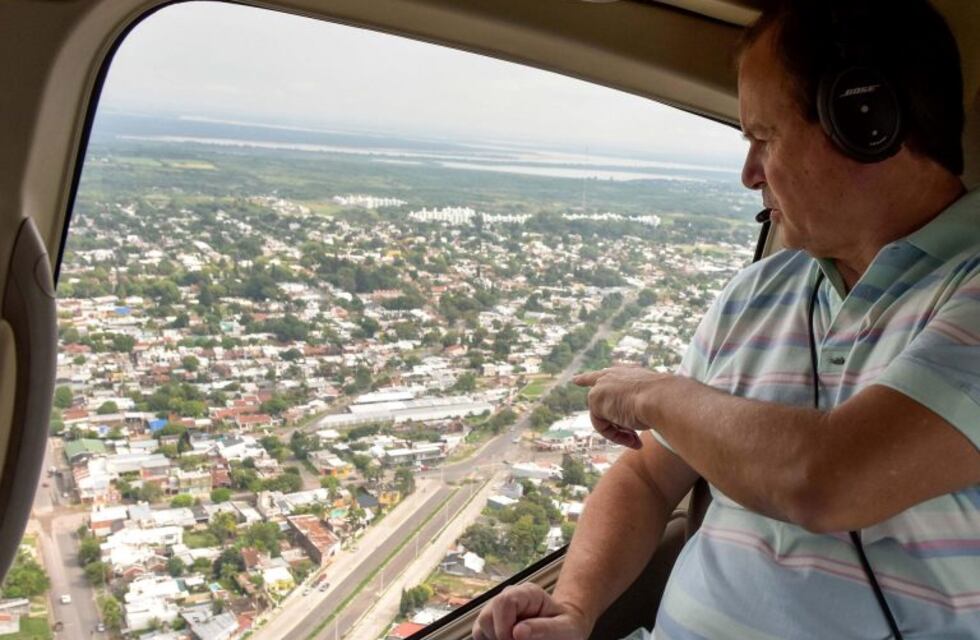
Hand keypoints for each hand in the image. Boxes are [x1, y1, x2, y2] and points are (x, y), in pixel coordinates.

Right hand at [471, 583, 592, 639]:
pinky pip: (480, 635)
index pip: (503, 602)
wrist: (563, 629)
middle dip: (499, 637)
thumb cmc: (566, 627)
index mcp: (527, 593)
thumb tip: (518, 632)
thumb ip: (545, 629)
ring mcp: (497, 610)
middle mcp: (508, 598)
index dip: (504, 627)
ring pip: (480, 627)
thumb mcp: (565, 628)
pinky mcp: (492, 624)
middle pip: (486, 616)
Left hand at [573, 367, 670, 449]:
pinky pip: (601, 426)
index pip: (609, 374)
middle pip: (594, 387)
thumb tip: (637, 417)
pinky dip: (615, 435)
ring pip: (604, 417)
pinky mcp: (595, 399)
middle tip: (580, 389)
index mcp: (630, 373)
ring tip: (636, 438)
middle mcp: (613, 375)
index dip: (591, 378)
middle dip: (594, 397)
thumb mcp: (655, 402)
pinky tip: (631, 437)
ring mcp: (602, 386)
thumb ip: (641, 406)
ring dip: (620, 431)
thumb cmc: (666, 402)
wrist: (663, 399)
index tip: (576, 380)